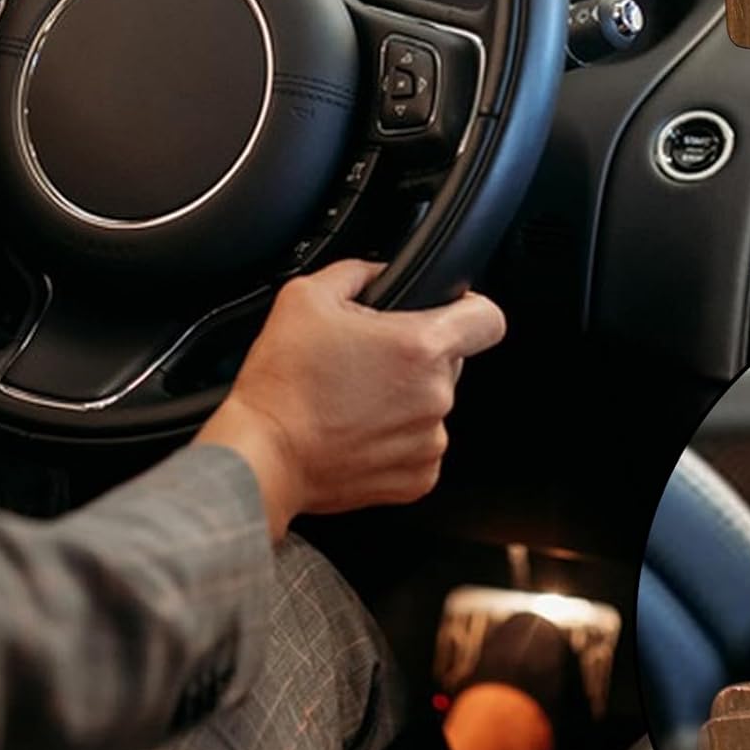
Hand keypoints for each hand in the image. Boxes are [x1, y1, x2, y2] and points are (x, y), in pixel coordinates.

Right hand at [196, 260, 505, 541]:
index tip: (448, 314)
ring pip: (431, 406)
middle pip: (450, 363)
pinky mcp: (419, 477)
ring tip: (354, 401)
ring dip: (404, 401)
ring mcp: (430, 441)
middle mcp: (436, 396)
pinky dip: (395, 440)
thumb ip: (357, 272)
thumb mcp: (305, 298)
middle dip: (416, 357)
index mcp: (421, 347)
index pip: (488, 318)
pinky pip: (419, 446)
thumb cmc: (282, 385)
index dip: (469, 309)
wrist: (262, 457)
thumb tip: (380, 272)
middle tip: (367, 362)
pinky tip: (357, 433)